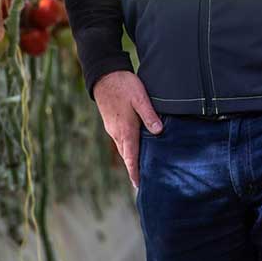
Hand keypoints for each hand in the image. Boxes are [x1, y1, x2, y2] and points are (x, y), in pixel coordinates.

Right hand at [93, 70, 162, 189]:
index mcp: (125, 129)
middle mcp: (117, 132)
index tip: (139, 185)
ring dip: (130, 158)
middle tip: (142, 182)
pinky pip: (120, 139)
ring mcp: (112, 128)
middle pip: (126, 155)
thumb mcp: (140, 98)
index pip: (130, 156)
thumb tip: (159, 132)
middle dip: (133, 168)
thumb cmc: (123, 85)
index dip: (135, 171)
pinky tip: (134, 147)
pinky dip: (127, 147)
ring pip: (123, 147)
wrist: (103, 75)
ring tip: (139, 168)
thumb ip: (149, 115)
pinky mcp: (111, 122)